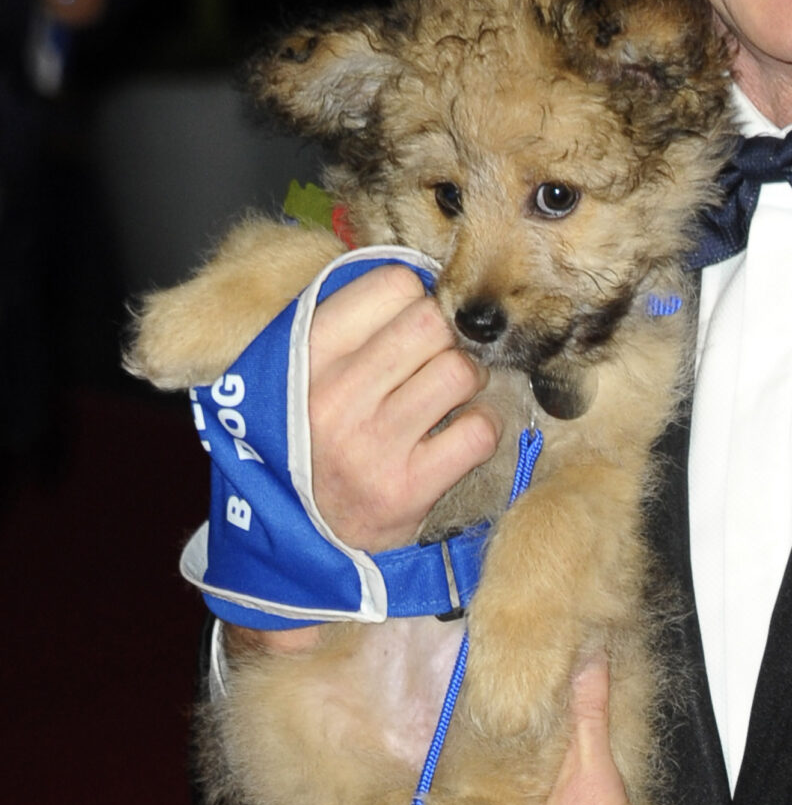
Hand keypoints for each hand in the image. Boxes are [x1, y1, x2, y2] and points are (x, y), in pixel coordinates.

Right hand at [307, 263, 499, 550]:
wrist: (298, 533)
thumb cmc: (309, 435)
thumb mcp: (297, 368)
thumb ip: (346, 318)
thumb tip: (417, 270)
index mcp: (306, 352)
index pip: (392, 284)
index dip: (414, 299)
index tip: (409, 325)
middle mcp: (336, 394)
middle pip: (432, 322)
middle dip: (446, 338)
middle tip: (435, 362)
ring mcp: (373, 443)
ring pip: (461, 371)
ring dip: (467, 381)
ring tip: (446, 400)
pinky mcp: (407, 489)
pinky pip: (478, 431)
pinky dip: (480, 430)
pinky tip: (456, 439)